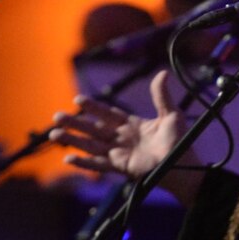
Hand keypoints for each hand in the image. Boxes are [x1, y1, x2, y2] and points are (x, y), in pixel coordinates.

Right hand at [52, 70, 200, 191]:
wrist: (185, 165)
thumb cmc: (180, 142)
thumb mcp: (172, 115)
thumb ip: (162, 96)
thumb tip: (162, 73)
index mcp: (133, 125)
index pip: (108, 114)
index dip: (94, 107)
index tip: (79, 99)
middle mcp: (122, 139)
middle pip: (94, 128)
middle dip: (75, 122)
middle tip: (57, 115)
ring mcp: (120, 153)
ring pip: (91, 145)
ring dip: (72, 140)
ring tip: (54, 133)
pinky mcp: (120, 167)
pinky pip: (98, 164)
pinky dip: (84, 162)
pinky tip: (68, 158)